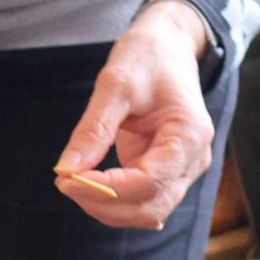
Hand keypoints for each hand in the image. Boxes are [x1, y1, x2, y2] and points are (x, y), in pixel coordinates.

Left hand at [54, 0, 216, 230]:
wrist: (168, 46)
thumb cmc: (147, 58)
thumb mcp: (115, 84)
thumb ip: (93, 129)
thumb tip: (66, 170)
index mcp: (189, 135)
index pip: (149, 182)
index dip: (106, 190)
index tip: (66, 179)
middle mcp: (193, 159)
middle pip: (151, 208)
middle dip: (105, 205)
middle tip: (65, 183)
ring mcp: (183, 168)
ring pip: (148, 212)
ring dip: (109, 208)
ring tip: (74, 181)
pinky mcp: (167, 170)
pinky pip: (142, 199)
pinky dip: (115, 200)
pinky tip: (90, 182)